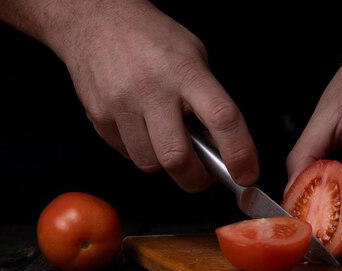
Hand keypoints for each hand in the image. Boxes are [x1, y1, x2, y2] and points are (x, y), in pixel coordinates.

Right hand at [58, 1, 257, 190]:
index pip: (221, 118)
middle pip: (177, 158)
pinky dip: (142, 152)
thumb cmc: (151, 39)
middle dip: (196, 179)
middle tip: (203, 175)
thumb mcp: (194, 57)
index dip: (238, 153)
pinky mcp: (99, 118)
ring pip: (150, 164)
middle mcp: (152, 90)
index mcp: (186, 72)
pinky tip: (144, 131)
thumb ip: (210, 99)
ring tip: (168, 141)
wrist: (95, 20)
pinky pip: (127, 155)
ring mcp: (121, 105)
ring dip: (166, 165)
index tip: (246, 173)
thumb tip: (223, 145)